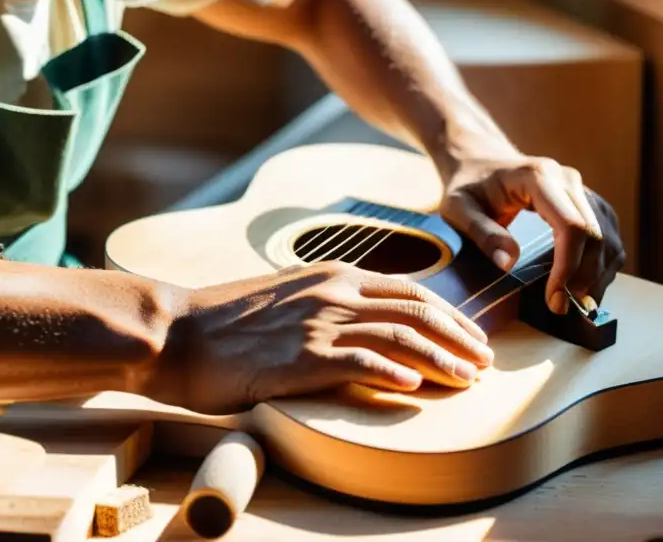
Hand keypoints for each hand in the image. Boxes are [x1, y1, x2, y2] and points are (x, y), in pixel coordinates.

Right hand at [151, 262, 493, 413]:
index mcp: (334, 274)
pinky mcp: (299, 355)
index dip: (450, 315)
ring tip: (467, 380)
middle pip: (417, 310)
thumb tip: (365, 326)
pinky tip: (413, 389)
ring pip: (399, 335)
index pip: (411, 289)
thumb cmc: (227, 321)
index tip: (472, 338)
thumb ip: (329, 304)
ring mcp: (318, 322)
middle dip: (459, 337)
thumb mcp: (288, 297)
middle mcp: (333, 291)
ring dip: (440, 359)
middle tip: (485, 363)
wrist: (177, 331)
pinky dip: (391, 372)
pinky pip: (358, 361)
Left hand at [438, 151, 625, 315]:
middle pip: (595, 235)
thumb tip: (509, 264)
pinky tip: (584, 286)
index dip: (568, 267)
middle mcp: (568, 180)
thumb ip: (482, 233)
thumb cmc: (468, 186)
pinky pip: (608, 236)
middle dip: (583, 278)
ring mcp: (581, 190)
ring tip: (575, 305)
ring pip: (609, 238)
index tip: (553, 299)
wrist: (481, 162)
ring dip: (598, 276)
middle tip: (560, 308)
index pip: (571, 226)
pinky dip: (603, 265)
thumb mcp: (459, 209)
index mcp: (538, 177)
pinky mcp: (588, 202)